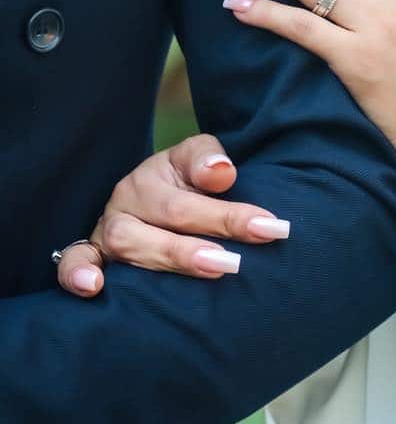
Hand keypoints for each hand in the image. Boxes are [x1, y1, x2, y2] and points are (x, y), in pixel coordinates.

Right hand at [57, 134, 289, 296]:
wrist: (157, 196)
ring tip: (210, 268)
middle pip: (162, 222)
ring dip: (168, 258)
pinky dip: (77, 272)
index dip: (231, 215)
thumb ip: (208, 159)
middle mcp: (127, 203)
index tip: (271, 228)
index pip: (192, 199)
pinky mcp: (92, 253)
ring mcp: (107, 231)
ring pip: (128, 245)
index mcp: (152, 178)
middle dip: (201, 243)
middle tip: (235, 262)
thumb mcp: (196, 158)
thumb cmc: (184, 181)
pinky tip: (94, 287)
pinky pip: (73, 260)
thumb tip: (222, 172)